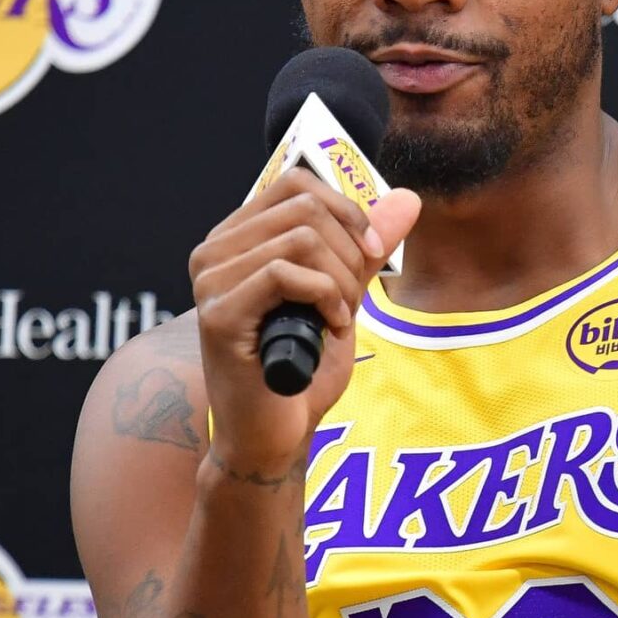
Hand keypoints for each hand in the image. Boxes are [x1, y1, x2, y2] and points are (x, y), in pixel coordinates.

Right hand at [188, 168, 420, 479]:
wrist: (275, 435)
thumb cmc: (303, 368)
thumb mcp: (345, 295)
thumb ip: (367, 247)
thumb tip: (407, 198)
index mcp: (237, 238)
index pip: (297, 182)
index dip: (346, 208)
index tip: (372, 251)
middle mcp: (213, 251)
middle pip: (304, 206)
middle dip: (350, 252)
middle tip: (353, 299)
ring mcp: (210, 281)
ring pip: (301, 239)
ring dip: (341, 281)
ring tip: (339, 318)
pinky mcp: (219, 314)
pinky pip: (285, 274)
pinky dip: (326, 298)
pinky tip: (330, 329)